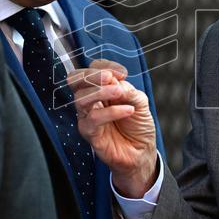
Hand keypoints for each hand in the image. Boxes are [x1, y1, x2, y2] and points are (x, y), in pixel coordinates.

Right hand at [67, 59, 158, 197]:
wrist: (141, 151)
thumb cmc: (138, 125)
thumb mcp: (139, 101)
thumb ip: (126, 89)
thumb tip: (113, 80)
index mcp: (101, 89)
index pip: (91, 70)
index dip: (103, 66)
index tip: (122, 72)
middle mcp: (90, 101)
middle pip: (76, 81)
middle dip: (92, 75)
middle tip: (110, 78)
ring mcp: (87, 116)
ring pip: (81, 98)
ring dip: (101, 92)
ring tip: (120, 93)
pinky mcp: (89, 133)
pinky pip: (94, 119)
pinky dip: (111, 112)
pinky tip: (127, 110)